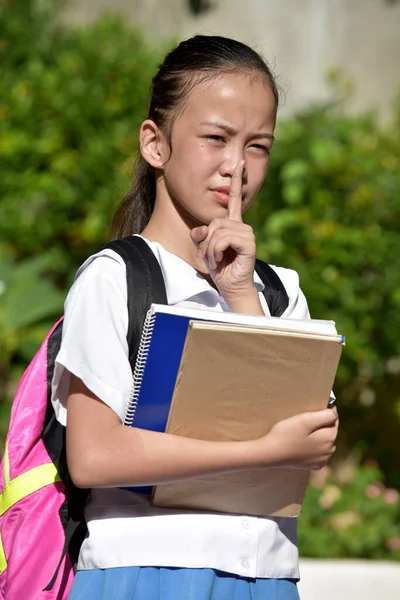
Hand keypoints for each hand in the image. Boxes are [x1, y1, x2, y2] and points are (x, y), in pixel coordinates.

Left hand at [190, 161, 256, 304]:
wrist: (230, 285)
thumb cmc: (219, 267)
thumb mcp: (204, 247)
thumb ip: (200, 234)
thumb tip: (203, 229)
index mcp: (232, 223)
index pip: (234, 198)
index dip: (236, 180)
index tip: (239, 162)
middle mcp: (241, 225)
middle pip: (214, 221)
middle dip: (205, 241)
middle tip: (209, 256)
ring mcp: (246, 233)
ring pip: (217, 231)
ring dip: (210, 249)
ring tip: (215, 259)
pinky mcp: (248, 242)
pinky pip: (224, 238)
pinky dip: (216, 250)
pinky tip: (221, 259)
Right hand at [254, 408, 338, 470]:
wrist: (270, 454)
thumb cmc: (286, 434)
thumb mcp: (305, 420)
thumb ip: (325, 415)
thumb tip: (335, 411)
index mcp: (330, 438)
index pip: (333, 418)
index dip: (322, 412)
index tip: (308, 412)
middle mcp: (330, 451)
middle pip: (329, 430)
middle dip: (320, 424)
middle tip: (302, 422)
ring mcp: (322, 460)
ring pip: (324, 440)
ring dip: (316, 435)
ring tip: (300, 433)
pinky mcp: (314, 465)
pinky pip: (318, 451)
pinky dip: (312, 446)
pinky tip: (301, 443)